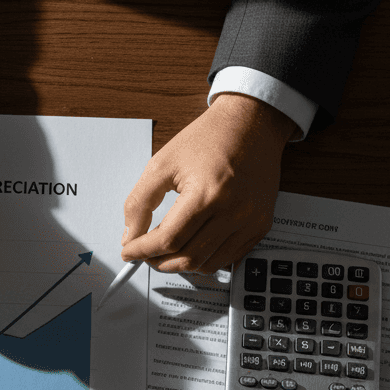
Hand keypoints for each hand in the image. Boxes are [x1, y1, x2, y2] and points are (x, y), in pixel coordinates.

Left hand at [120, 93, 295, 274]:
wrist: (251, 124)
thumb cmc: (210, 138)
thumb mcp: (163, 163)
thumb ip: (141, 201)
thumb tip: (130, 235)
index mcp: (207, 193)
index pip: (168, 239)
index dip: (142, 250)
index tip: (129, 251)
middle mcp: (233, 211)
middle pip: (188, 258)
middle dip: (158, 261)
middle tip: (144, 254)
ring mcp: (250, 221)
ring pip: (208, 264)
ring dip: (180, 265)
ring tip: (164, 253)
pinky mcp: (261, 225)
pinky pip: (229, 259)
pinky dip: (205, 261)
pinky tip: (190, 249)